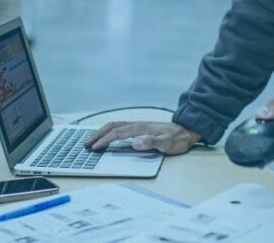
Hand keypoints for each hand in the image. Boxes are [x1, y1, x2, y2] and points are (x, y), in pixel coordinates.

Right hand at [85, 121, 200, 154]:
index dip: (104, 140)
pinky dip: (110, 131)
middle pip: (112, 126)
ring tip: (92, 140)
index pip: (117, 133)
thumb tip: (134, 142)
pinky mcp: (140, 128)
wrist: (187, 131)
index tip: (94, 148)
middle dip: (98, 134)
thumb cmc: (178, 139)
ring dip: (102, 132)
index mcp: (141, 128)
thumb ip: (151, 143)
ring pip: (115, 125)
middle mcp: (137, 124)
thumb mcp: (167, 144)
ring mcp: (138, 125)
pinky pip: (120, 127)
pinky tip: (107, 137)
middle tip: (86, 144)